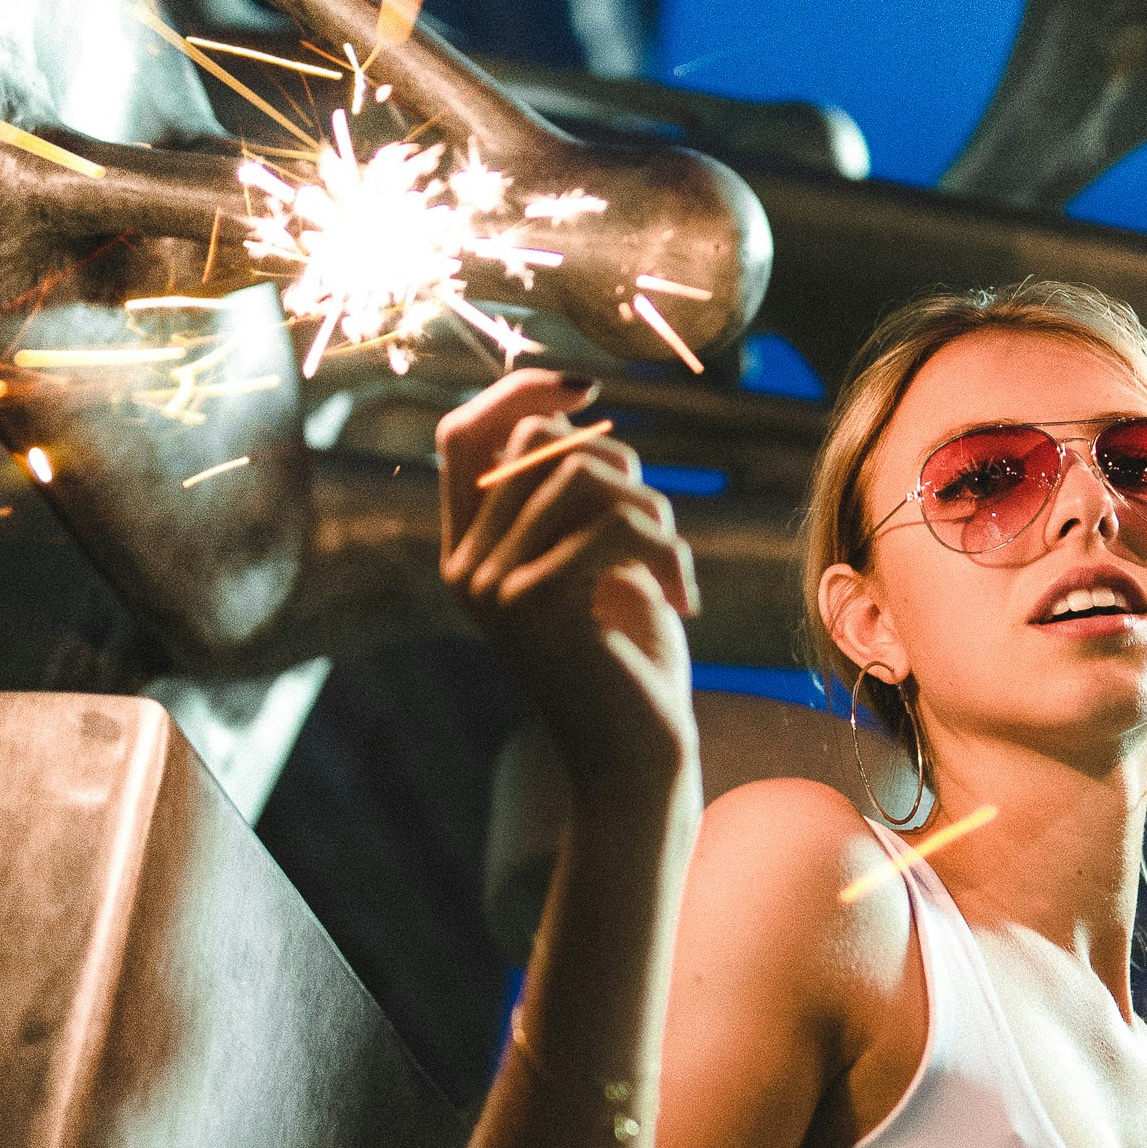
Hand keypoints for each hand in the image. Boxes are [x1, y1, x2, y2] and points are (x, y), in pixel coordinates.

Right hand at [439, 371, 700, 790]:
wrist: (636, 761)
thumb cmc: (631, 662)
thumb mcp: (600, 563)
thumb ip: (575, 497)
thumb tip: (578, 414)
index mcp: (468, 552)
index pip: (461, 435)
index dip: (518, 392)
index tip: (587, 386)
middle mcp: (464, 566)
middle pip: (536, 444)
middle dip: (619, 463)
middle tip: (659, 529)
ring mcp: (491, 586)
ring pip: (582, 477)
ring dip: (655, 513)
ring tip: (676, 571)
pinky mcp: (534, 606)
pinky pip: (611, 524)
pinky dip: (669, 552)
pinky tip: (685, 600)